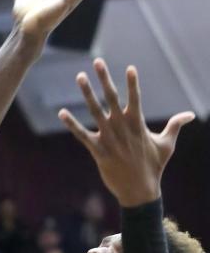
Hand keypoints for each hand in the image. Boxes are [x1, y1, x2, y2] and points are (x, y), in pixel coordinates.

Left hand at [58, 59, 193, 205]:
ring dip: (87, 93)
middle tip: (97, 61)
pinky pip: (82, 135)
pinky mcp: (98, 150)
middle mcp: (122, 127)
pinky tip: (61, 113)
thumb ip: (175, 125)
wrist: (139, 191)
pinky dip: (72, 124)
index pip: (135, 97)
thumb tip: (190, 114)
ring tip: (79, 77)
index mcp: (138, 123)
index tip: (130, 67)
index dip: (133, 82)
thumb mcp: (167, 144)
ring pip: (95, 111)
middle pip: (112, 97)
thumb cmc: (154, 167)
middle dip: (105, 78)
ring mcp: (109, 138)